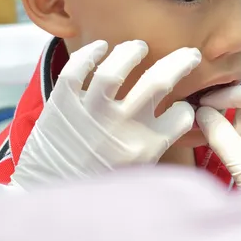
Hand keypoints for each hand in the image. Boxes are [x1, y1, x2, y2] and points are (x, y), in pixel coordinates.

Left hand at [9, 40, 201, 189]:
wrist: (51, 193)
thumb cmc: (98, 181)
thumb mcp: (137, 171)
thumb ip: (157, 142)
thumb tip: (180, 114)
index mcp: (144, 147)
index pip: (181, 115)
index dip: (186, 108)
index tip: (182, 105)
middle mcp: (120, 126)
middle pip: (159, 82)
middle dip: (181, 62)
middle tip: (189, 54)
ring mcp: (90, 113)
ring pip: (115, 69)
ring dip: (131, 52)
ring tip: (139, 47)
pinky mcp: (62, 104)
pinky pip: (75, 69)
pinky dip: (89, 53)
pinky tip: (101, 47)